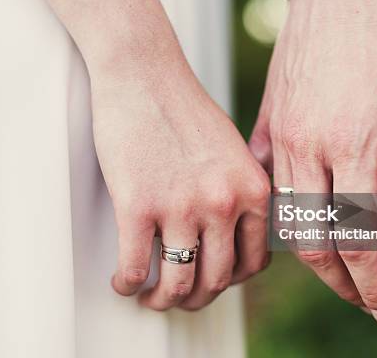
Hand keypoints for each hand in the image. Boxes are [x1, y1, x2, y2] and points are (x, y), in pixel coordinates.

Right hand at [93, 53, 269, 310]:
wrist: (145, 73)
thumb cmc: (185, 109)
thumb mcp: (233, 152)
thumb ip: (241, 194)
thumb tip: (234, 238)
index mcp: (252, 190)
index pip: (254, 262)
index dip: (231, 281)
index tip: (213, 281)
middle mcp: (223, 203)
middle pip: (217, 280)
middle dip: (197, 299)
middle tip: (180, 297)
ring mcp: (181, 206)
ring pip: (178, 284)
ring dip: (163, 301)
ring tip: (151, 297)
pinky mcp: (138, 205)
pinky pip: (135, 269)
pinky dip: (128, 286)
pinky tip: (122, 283)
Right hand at [249, 0, 376, 323]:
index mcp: (353, 144)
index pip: (359, 237)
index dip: (374, 283)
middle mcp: (307, 148)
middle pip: (313, 242)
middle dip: (342, 282)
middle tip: (366, 298)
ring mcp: (280, 138)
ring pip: (286, 221)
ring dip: (313, 256)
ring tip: (340, 269)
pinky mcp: (265, 128)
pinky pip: (268, 188)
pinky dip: (284, 216)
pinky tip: (304, 224)